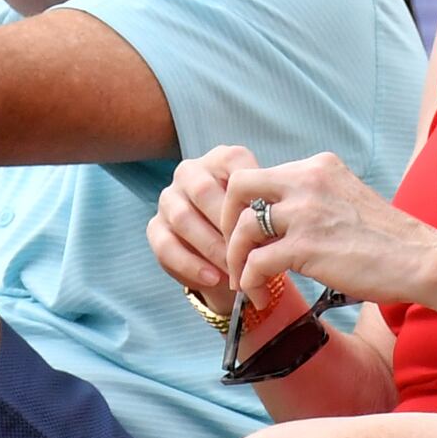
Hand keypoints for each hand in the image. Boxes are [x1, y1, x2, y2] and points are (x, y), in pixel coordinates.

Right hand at [149, 147, 262, 314]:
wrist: (229, 258)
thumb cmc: (254, 228)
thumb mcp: (265, 214)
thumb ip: (269, 209)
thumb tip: (281, 222)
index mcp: (222, 159)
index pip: (235, 169)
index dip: (250, 200)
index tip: (269, 228)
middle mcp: (191, 171)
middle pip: (204, 192)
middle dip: (228, 228)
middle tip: (250, 255)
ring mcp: (169, 198)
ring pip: (183, 218)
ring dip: (211, 248)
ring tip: (235, 272)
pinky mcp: (155, 227)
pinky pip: (166, 245)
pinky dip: (191, 265)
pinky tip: (214, 278)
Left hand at [217, 151, 436, 310]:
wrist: (420, 259)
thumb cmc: (388, 240)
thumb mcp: (347, 198)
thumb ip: (315, 199)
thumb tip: (282, 217)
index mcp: (318, 167)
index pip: (262, 175)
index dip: (245, 205)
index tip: (246, 231)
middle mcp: (307, 180)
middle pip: (238, 186)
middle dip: (224, 219)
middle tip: (231, 247)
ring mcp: (305, 212)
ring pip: (241, 228)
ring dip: (234, 258)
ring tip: (242, 280)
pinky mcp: (305, 246)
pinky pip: (256, 262)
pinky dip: (248, 281)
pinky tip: (257, 294)